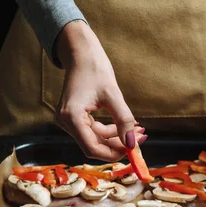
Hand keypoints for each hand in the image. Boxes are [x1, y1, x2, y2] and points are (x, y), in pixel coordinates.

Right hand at [54, 20, 145, 160]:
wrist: (81, 54)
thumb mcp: (113, 95)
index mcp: (71, 117)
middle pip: (93, 145)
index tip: (133, 149)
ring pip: (95, 139)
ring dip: (115, 137)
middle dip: (117, 144)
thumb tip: (132, 143)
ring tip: (137, 131)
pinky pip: (93, 131)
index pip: (92, 148)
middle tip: (140, 139)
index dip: (113, 152)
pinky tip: (125, 126)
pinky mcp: (73, 118)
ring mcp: (68, 120)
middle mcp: (65, 121)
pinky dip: (109, 130)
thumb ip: (123, 120)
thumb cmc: (95, 69)